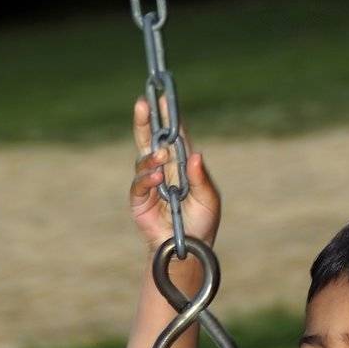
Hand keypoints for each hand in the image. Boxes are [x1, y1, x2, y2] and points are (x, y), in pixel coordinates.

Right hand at [129, 96, 221, 251]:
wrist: (188, 250)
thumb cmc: (202, 223)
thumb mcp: (209, 200)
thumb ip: (201, 178)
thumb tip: (195, 155)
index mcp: (181, 165)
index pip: (173, 136)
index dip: (167, 117)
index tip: (163, 97)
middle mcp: (163, 169)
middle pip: (151, 139)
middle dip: (145, 121)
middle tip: (143, 103)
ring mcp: (150, 183)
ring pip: (144, 159)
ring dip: (152, 156)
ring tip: (161, 156)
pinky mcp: (140, 200)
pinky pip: (139, 184)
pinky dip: (147, 179)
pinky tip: (157, 178)